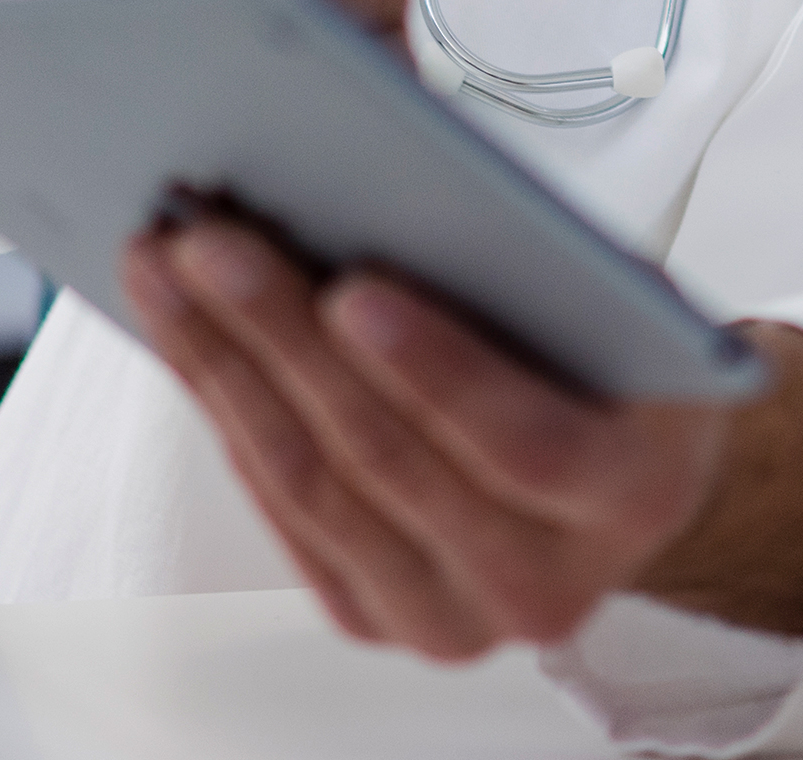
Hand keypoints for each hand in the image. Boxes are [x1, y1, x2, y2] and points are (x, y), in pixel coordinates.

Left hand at [125, 217, 802, 652]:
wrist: (622, 473)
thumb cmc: (625, 358)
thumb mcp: (628, 304)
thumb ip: (545, 272)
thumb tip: (407, 183)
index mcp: (634, 497)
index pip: (527, 446)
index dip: (437, 371)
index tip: (352, 286)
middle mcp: (543, 586)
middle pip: (387, 460)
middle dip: (286, 339)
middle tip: (211, 239)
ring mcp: (446, 617)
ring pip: (311, 485)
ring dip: (225, 364)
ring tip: (168, 264)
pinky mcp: (369, 616)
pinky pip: (279, 508)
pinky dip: (226, 408)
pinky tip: (187, 330)